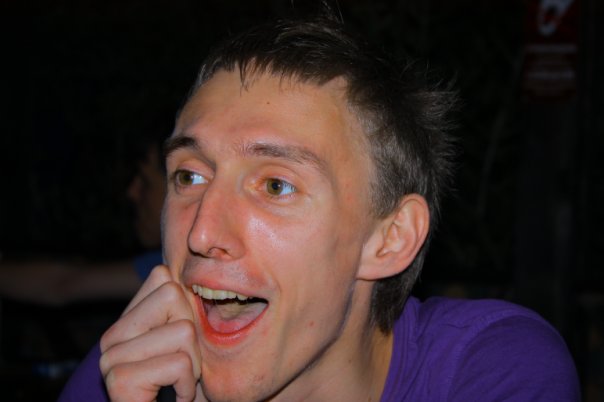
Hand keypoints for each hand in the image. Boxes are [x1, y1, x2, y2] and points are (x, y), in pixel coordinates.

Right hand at [100, 265, 203, 401]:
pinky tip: (173, 398)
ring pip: (182, 331)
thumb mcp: (189, 342)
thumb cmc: (188, 388)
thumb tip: (185, 268)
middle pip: (174, 297)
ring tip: (177, 383)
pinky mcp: (118, 381)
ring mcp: (110, 358)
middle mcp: (111, 336)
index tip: (184, 342)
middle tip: (182, 367)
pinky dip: (187, 386)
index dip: (188, 307)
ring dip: (193, 365)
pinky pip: (179, 364)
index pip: (162, 276)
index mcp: (126, 321)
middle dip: (193, 336)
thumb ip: (180, 308)